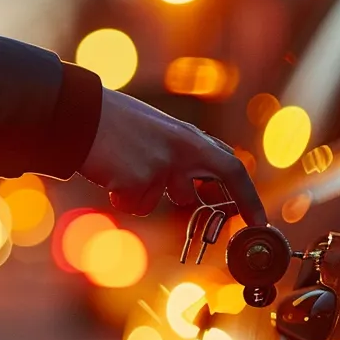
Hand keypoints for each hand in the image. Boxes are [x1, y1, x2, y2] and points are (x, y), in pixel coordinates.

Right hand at [80, 88, 267, 225]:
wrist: (79, 113)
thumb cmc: (114, 122)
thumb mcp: (158, 131)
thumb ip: (180, 155)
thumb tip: (192, 187)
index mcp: (189, 138)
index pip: (232, 167)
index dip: (248, 197)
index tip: (259, 221)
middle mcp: (182, 152)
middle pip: (202, 191)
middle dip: (210, 209)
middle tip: (223, 226)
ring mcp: (162, 167)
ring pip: (156, 203)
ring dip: (139, 194)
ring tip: (121, 167)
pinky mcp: (139, 180)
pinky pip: (134, 205)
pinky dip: (120, 196)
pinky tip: (109, 173)